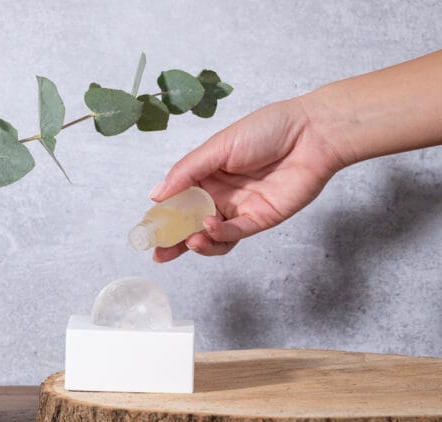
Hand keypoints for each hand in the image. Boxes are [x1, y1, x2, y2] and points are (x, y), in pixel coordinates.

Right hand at [149, 96, 347, 260]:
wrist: (312, 134)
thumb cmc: (266, 130)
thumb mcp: (217, 147)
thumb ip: (186, 172)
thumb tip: (156, 194)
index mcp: (207, 174)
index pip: (179, 200)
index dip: (163, 215)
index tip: (148, 228)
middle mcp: (221, 194)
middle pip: (192, 223)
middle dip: (174, 241)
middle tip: (158, 253)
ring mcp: (240, 209)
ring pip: (212, 235)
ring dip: (197, 243)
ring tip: (188, 242)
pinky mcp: (260, 219)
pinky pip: (235, 234)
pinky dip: (219, 235)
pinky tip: (209, 228)